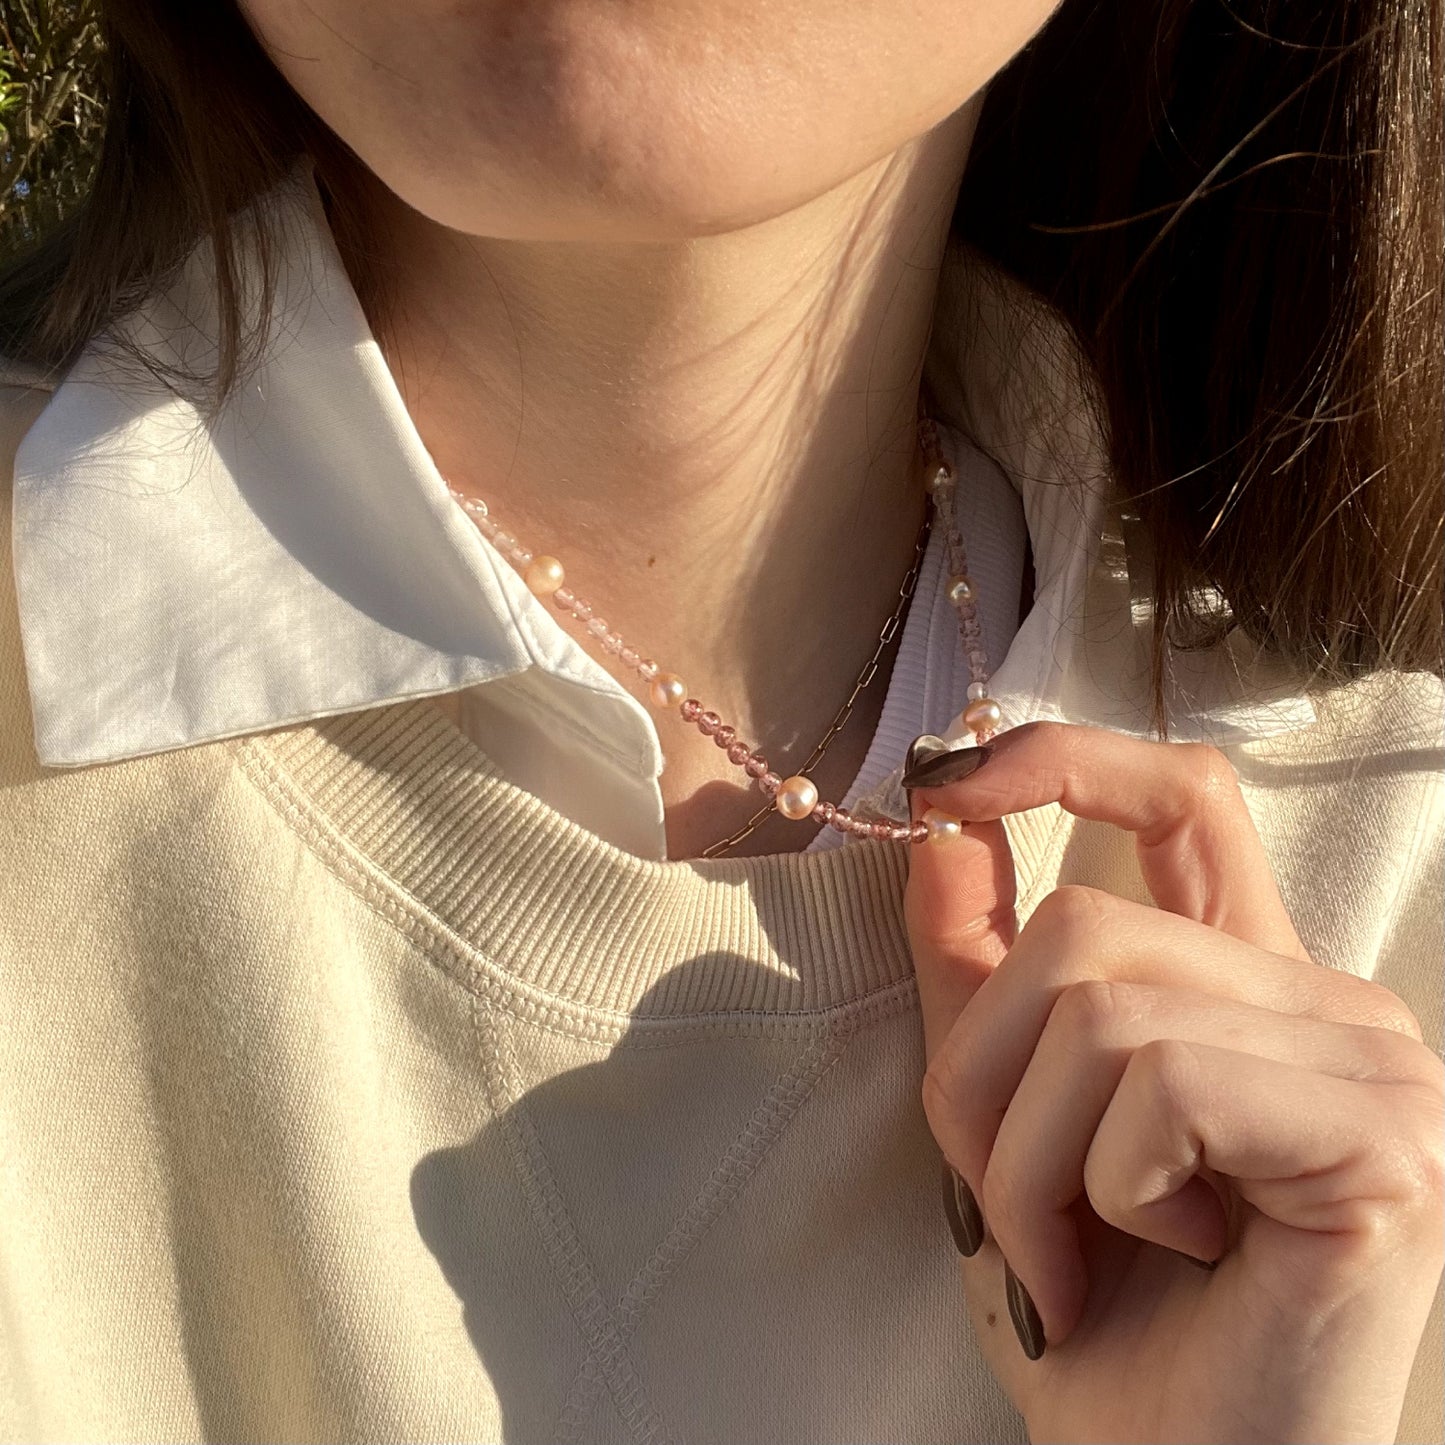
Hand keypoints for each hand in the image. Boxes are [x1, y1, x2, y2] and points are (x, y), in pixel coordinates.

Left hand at [902, 721, 1443, 1443]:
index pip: (1184, 795)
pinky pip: (1158, 1088)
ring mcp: (1374, 1066)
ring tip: (1073, 1247)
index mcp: (1250, 985)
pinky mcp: (1384, 1141)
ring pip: (1100, 1006)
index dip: (1064, 761)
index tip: (950, 786)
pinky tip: (1156, 1260)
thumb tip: (941, 818)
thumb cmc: (1099, 1309)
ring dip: (1030, 1154)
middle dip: (984, 1071)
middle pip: (1082, 925)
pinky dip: (1097, 1191)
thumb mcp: (1007, 1113)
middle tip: (1012, 1195)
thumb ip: (978, 965)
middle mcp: (1332, 1005)